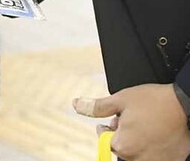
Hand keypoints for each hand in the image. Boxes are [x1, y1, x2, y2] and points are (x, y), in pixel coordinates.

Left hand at [74, 84, 189, 159]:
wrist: (185, 104)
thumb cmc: (154, 101)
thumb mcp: (120, 100)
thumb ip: (97, 107)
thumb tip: (77, 105)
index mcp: (123, 146)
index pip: (106, 140)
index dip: (109, 126)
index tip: (116, 117)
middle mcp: (139, 159)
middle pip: (122, 148)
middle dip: (123, 134)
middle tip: (132, 119)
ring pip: (138, 153)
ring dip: (138, 141)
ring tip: (146, 125)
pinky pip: (156, 156)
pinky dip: (154, 146)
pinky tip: (158, 133)